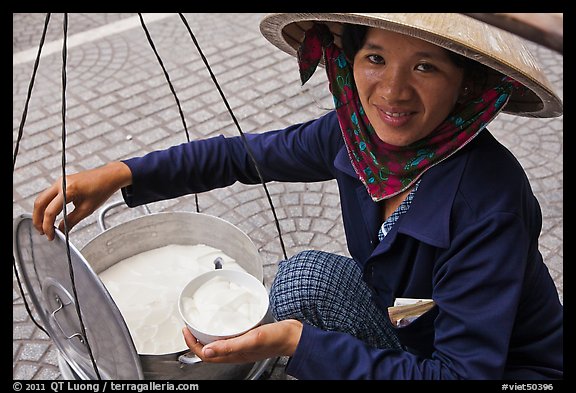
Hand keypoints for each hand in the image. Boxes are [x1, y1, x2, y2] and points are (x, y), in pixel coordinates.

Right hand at [32, 161, 131, 239]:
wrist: (109, 177)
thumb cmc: (102, 189)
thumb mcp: (87, 209)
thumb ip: (71, 221)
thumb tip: (61, 230)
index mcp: (68, 190)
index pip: (50, 212)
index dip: (48, 226)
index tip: (51, 235)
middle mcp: (61, 183)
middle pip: (39, 203)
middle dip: (38, 220)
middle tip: (42, 232)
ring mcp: (60, 181)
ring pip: (42, 198)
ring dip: (41, 213)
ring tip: (46, 226)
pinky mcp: (61, 182)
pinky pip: (48, 195)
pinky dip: (46, 206)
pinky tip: (51, 216)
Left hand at [182, 319, 302, 362]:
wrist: (293, 336)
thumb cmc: (276, 339)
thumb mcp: (252, 339)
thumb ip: (230, 345)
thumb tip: (208, 350)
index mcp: (234, 355)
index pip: (205, 354)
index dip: (192, 344)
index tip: (185, 330)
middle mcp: (235, 352)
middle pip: (209, 350)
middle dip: (196, 339)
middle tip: (189, 326)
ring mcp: (241, 346)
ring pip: (218, 343)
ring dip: (207, 335)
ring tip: (201, 323)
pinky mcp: (247, 338)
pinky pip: (229, 337)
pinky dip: (221, 330)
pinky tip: (223, 321)